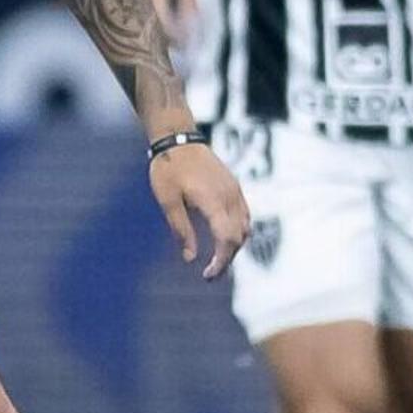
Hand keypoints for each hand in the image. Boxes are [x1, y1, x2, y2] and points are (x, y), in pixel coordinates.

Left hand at [149, 137, 248, 278]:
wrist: (178, 137)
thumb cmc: (168, 167)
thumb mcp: (167, 201)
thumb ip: (181, 230)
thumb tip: (190, 258)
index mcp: (213, 201)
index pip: (226, 239)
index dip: (221, 262)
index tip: (207, 276)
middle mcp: (229, 196)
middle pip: (239, 237)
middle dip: (227, 259)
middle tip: (210, 274)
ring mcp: (234, 190)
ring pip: (245, 227)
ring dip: (234, 246)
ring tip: (217, 259)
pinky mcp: (234, 186)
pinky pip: (244, 215)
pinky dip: (237, 232)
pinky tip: (224, 238)